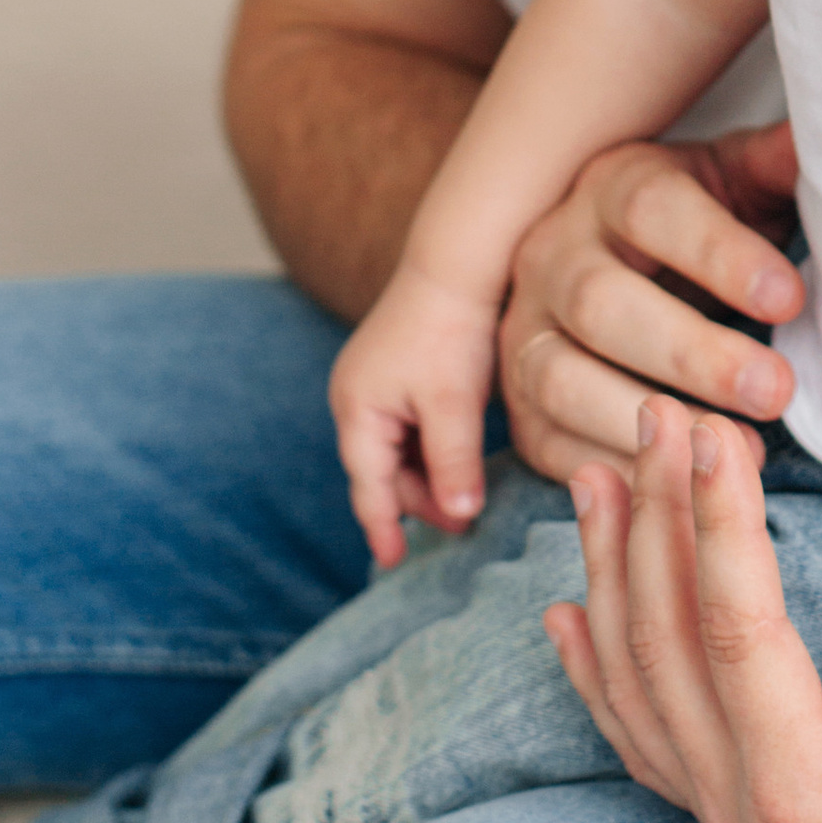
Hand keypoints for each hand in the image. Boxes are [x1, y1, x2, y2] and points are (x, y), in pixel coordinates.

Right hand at [327, 250, 502, 563]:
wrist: (457, 259)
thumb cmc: (451, 328)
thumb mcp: (454, 403)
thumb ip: (454, 463)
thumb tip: (460, 517)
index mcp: (357, 409)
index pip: (368, 486)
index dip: (383, 527)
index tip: (395, 563)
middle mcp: (355, 397)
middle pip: (382, 470)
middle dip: (418, 500)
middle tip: (462, 525)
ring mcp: (373, 381)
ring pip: (397, 449)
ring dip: (427, 475)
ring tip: (465, 498)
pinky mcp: (395, 369)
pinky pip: (406, 425)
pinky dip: (429, 447)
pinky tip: (459, 457)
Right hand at [495, 125, 807, 484]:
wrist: (622, 274)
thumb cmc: (699, 231)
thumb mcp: (738, 185)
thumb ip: (775, 168)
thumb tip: (820, 139)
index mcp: (613, 185)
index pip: (655, 209)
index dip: (719, 254)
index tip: (790, 298)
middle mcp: (552, 253)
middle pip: (602, 302)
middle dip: (692, 353)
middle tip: (777, 391)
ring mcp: (522, 332)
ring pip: (560, 377)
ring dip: (647, 422)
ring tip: (740, 450)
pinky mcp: (518, 407)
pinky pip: (548, 445)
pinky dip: (613, 471)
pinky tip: (684, 487)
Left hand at [539, 399, 821, 822]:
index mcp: (804, 792)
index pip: (738, 629)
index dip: (719, 523)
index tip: (713, 435)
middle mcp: (740, 810)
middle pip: (668, 642)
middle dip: (657, 519)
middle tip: (654, 416)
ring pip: (638, 686)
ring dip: (614, 575)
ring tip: (599, 478)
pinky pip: (640, 743)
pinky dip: (596, 673)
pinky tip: (570, 616)